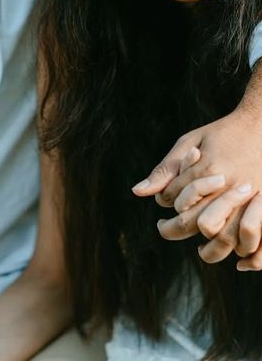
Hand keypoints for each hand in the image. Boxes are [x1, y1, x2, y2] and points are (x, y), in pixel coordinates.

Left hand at [132, 109, 261, 266]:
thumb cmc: (222, 133)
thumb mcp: (190, 141)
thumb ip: (166, 169)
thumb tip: (137, 192)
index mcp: (208, 170)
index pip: (174, 200)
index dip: (165, 201)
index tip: (164, 201)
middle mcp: (228, 187)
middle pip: (192, 224)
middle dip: (172, 229)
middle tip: (163, 227)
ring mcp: (250, 199)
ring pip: (222, 239)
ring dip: (208, 249)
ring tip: (200, 247)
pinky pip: (253, 240)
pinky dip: (243, 254)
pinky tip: (233, 252)